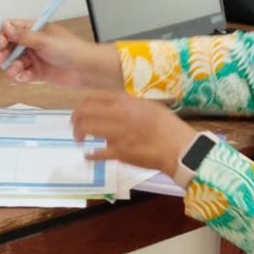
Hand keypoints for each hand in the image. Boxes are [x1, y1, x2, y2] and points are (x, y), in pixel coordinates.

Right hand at [0, 20, 121, 88]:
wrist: (86, 69)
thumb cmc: (69, 50)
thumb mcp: (44, 41)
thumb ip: (23, 36)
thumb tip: (5, 26)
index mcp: (36, 29)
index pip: (13, 28)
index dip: (5, 35)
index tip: (3, 44)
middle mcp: (34, 42)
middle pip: (12, 46)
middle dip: (4, 54)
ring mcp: (37, 57)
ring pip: (17, 61)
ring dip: (13, 67)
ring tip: (14, 73)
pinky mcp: (40, 72)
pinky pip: (26, 73)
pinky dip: (22, 76)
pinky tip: (23, 78)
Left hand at [72, 91, 199, 174]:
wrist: (178, 147)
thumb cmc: (168, 126)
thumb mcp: (149, 106)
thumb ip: (130, 105)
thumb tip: (117, 106)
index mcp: (125, 102)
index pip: (93, 97)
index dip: (82, 104)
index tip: (80, 110)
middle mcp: (117, 115)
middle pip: (84, 112)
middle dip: (76, 119)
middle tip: (75, 125)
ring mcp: (116, 134)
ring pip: (87, 129)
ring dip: (79, 134)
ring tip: (80, 138)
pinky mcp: (118, 153)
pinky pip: (97, 153)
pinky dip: (90, 155)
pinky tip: (87, 155)